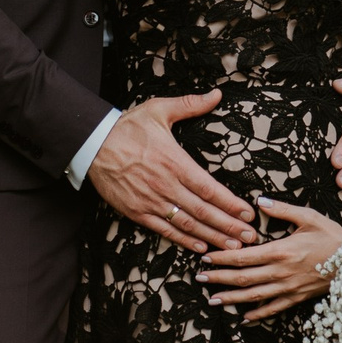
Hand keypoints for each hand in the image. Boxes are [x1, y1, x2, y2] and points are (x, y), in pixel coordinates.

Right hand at [88, 91, 257, 252]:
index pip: (209, 189)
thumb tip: (217, 94)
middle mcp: (166, 185)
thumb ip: (190, 105)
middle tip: (250, 238)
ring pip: (187, 225)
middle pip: (203, 212)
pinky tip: (200, 247)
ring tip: (232, 248)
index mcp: (175, 162)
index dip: (231, 204)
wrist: (91, 144)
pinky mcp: (137, 212)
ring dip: (211, 237)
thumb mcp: (159, 110)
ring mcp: (151, 201)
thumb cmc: (127, 127)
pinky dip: (183, 240)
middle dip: (229, 226)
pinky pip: (164, 230)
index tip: (248, 214)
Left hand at [197, 197, 341, 320]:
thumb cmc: (332, 237)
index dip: (222, 259)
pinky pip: (273, 309)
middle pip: (242, 278)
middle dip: (219, 279)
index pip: (243, 257)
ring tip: (213, 300)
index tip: (206, 258)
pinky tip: (245, 317)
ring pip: (253, 296)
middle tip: (200, 279)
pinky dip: (258, 314)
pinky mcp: (297, 298)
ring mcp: (288, 288)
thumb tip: (260, 202)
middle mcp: (280, 273)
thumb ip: (282, 210)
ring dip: (231, 299)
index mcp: (280, 251)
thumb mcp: (309, 217)